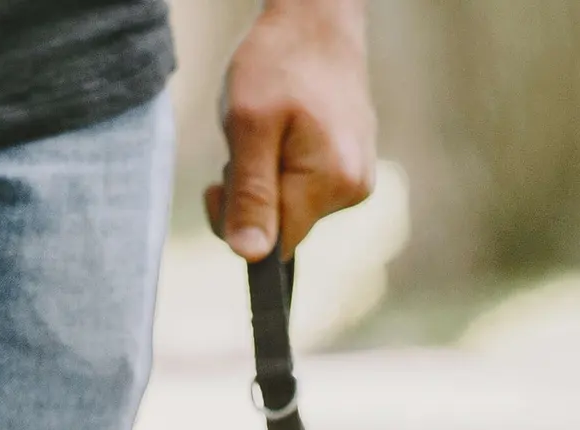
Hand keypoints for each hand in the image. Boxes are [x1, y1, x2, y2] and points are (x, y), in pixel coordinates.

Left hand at [208, 0, 372, 259]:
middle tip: (246, 143)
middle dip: (254, 194)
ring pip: (293, 205)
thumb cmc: (278, 62)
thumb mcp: (248, 125)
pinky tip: (287, 129)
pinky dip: (285, 165)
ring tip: (270, 128)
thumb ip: (250, 194)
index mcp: (332, 183)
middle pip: (285, 226)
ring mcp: (358, 178)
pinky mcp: (353, 166)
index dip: (240, 222)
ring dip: (268, 177)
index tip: (221, 180)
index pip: (276, 245)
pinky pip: (306, 187)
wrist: (316, 19)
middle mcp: (354, 189)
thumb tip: (249, 256)